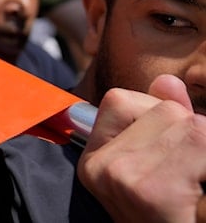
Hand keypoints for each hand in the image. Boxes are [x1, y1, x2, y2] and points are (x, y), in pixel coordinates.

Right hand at [77, 74, 205, 221]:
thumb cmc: (173, 219)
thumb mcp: (159, 174)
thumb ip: (159, 122)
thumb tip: (168, 81)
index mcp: (94, 162)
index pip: (121, 100)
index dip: (156, 117)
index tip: (170, 156)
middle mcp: (102, 168)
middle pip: (165, 112)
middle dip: (193, 136)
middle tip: (194, 178)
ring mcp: (124, 178)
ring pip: (191, 126)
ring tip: (198, 187)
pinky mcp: (153, 190)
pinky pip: (201, 140)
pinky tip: (201, 194)